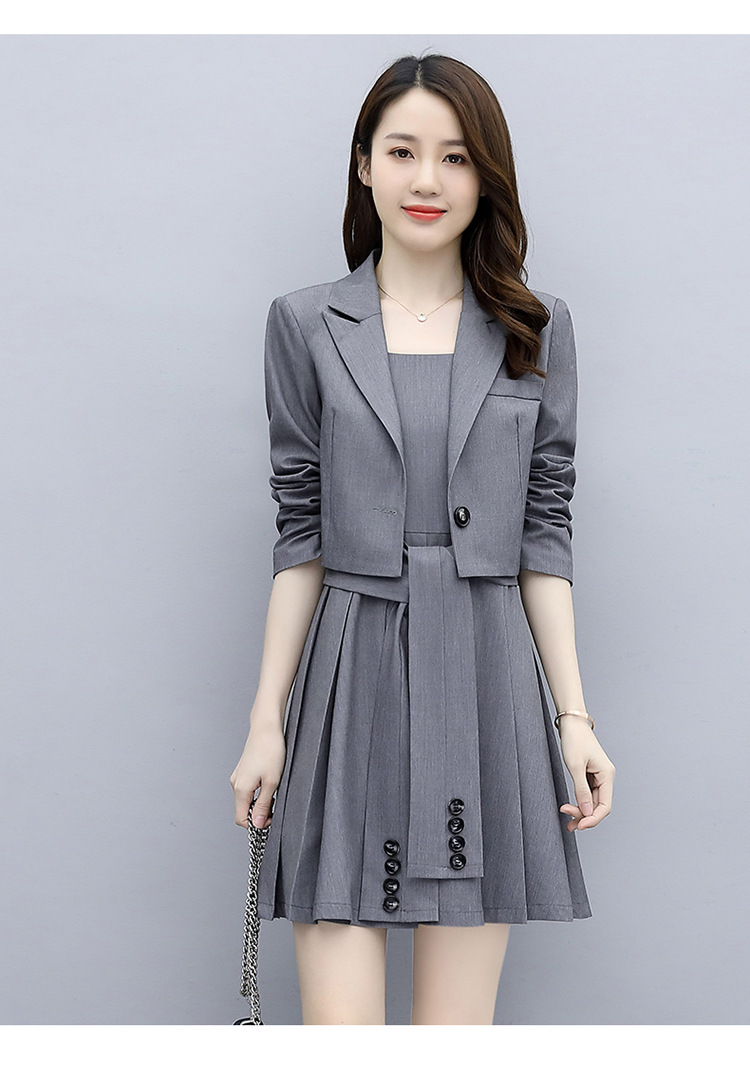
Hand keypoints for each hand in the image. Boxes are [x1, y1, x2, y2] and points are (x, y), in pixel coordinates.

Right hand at [229, 720, 286, 829]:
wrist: (266, 728)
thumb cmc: (271, 751)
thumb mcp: (272, 782)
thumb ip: (263, 805)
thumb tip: (257, 825)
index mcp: (241, 789)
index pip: (241, 819)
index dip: (257, 824)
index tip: (272, 817)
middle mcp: (235, 784)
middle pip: (243, 810)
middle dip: (259, 813)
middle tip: (275, 803)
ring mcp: (238, 777)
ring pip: (246, 800)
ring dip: (259, 802)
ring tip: (274, 790)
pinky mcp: (243, 771)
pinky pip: (247, 790)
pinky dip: (258, 792)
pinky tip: (269, 782)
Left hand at [556, 716, 614, 831]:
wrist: (571, 724)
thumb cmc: (574, 740)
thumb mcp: (575, 766)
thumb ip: (581, 790)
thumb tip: (586, 813)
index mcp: (607, 775)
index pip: (605, 805)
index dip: (593, 818)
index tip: (579, 825)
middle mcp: (606, 777)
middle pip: (598, 806)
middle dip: (584, 817)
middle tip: (569, 824)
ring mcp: (598, 777)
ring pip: (592, 802)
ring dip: (581, 812)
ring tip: (568, 821)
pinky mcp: (590, 775)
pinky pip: (587, 794)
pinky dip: (579, 803)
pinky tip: (570, 808)